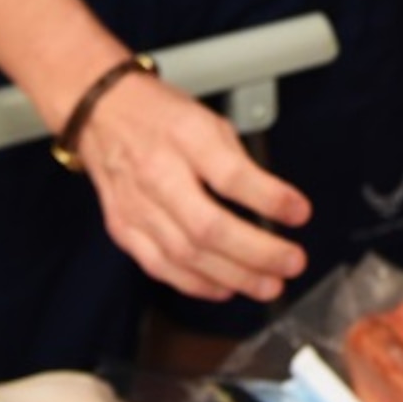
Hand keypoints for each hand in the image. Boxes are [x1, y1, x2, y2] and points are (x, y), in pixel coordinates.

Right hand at [75, 68, 311, 301]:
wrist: (102, 113)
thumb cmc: (162, 116)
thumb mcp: (209, 120)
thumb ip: (238, 161)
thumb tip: (274, 204)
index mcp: (186, 138)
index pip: (231, 176)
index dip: (270, 198)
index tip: (300, 213)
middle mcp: (158, 174)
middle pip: (209, 227)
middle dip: (257, 253)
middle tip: (291, 263)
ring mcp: (137, 206)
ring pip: (187, 255)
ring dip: (235, 277)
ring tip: (269, 284)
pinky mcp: (124, 229)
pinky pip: (162, 267)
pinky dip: (197, 284)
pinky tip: (226, 287)